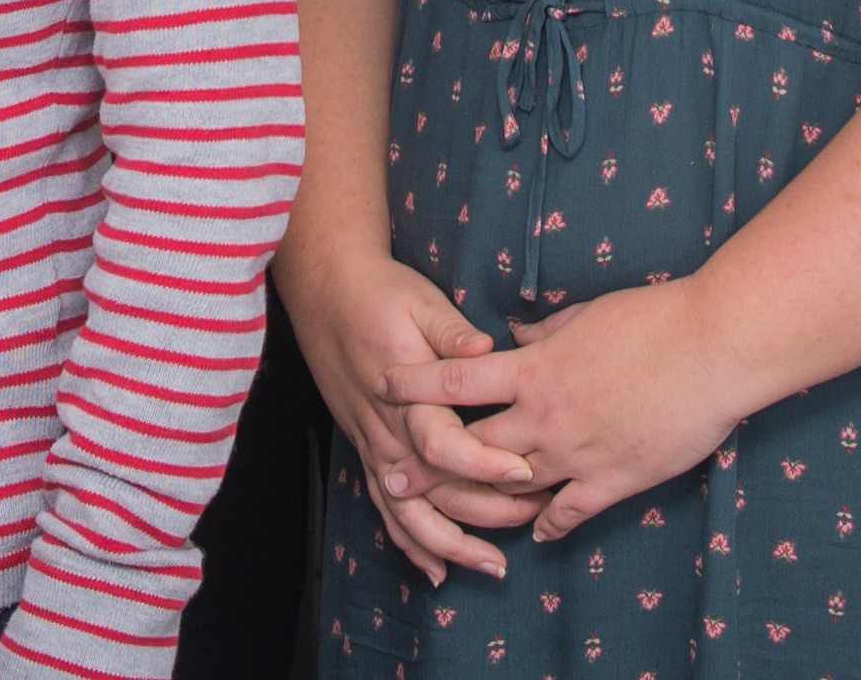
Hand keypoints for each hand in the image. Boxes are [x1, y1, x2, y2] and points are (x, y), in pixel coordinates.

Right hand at [288, 246, 546, 586]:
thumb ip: (452, 332)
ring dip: (451, 545)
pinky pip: (386, 511)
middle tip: (534, 519)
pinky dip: (411, 544)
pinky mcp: (367, 450)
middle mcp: (388, 431)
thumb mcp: (420, 300)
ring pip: (409, 515)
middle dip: (485, 513)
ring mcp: (374, 446)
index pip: (445, 444)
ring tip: (493, 566)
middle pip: (435, 492)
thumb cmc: (380, 294)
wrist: (326, 293)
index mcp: (406, 396)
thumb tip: (486, 348)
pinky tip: (436, 568)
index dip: (485, 463)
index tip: (525, 473)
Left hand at [379, 278, 747, 546]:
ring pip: (514, 487)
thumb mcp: (586, 315)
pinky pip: (568, 513)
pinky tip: (534, 534)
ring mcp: (577, 454)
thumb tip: (518, 338)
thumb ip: (545, 335)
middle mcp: (544, 417)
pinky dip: (546, 525)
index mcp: (534, 369)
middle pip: (470, 446)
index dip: (415, 384)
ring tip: (451, 516)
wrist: (710, 348)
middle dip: (428, 461)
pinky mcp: (612, 481)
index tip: (382, 385)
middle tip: (393, 474)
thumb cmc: (651, 319)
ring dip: (481, 501)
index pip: (457, 378)